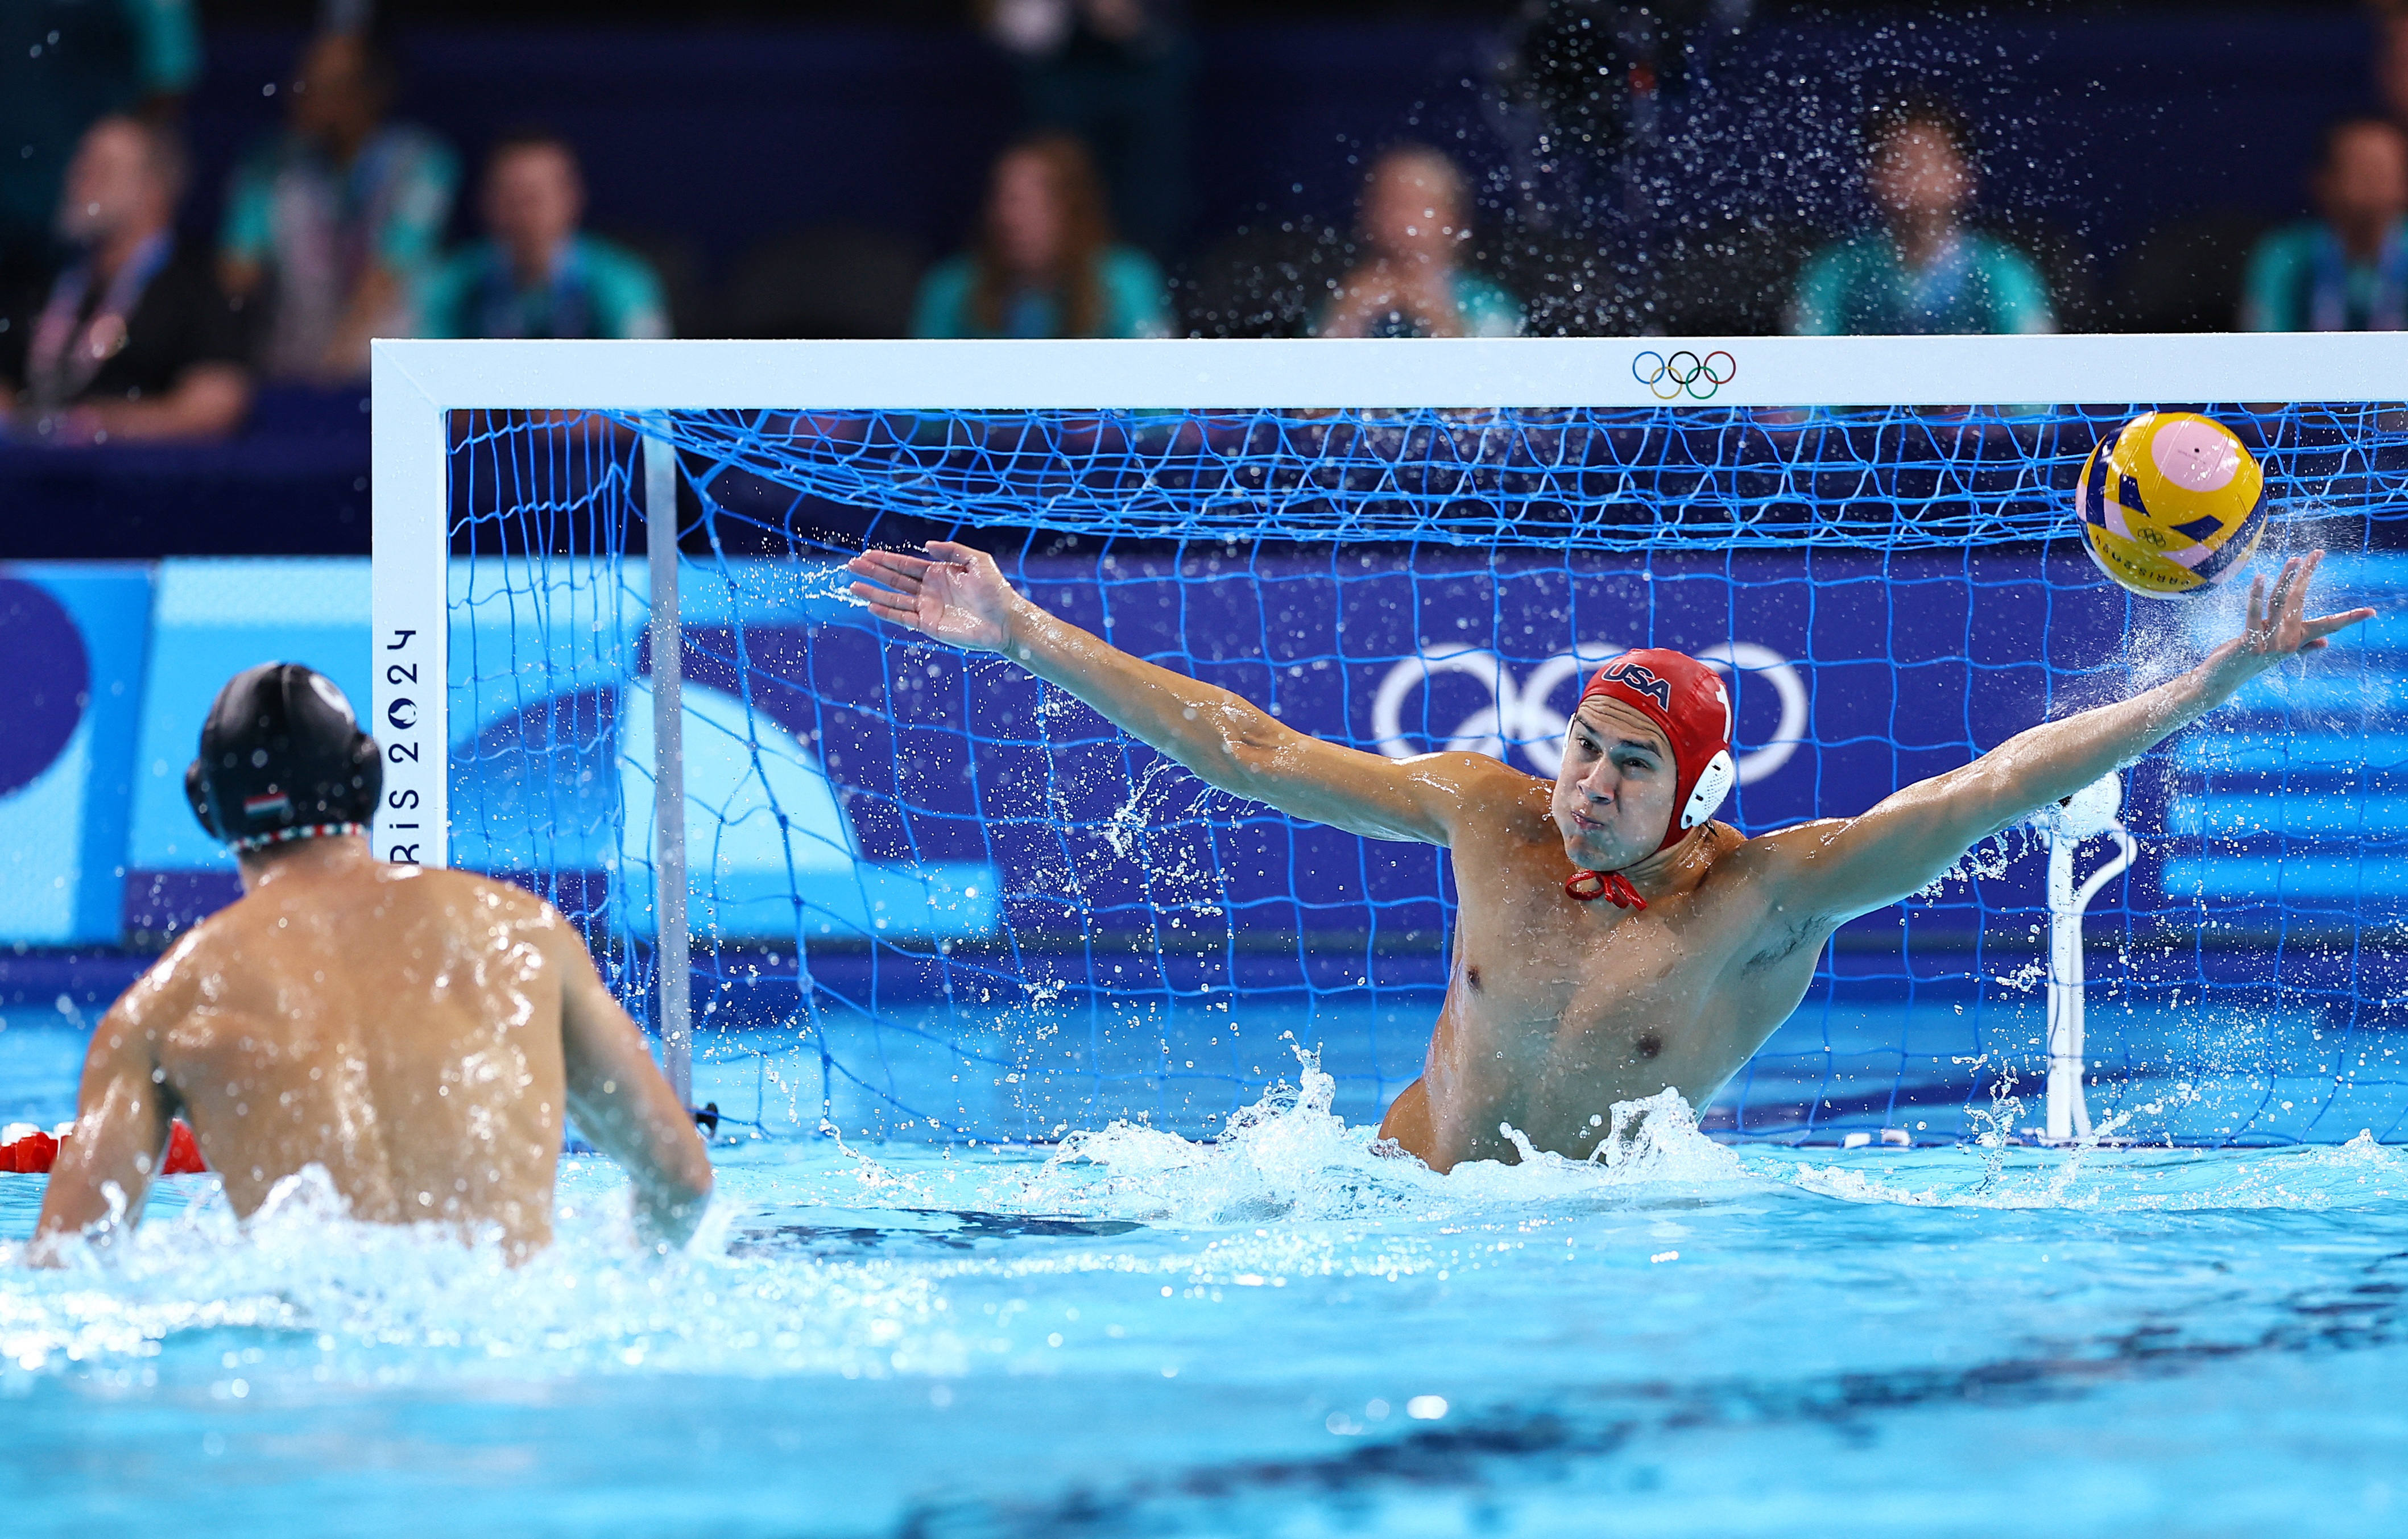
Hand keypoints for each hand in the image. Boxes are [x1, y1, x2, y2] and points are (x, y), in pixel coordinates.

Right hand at [846, 540, 1021, 651]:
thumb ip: (952, 550)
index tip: (866, 554)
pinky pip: (903, 618)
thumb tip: (925, 545)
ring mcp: (928, 608)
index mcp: (938, 572)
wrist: (1006, 620)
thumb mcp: (978, 561)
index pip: (906, 565)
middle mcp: (929, 590)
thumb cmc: (996, 590)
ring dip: (873, 593)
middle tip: (851, 565)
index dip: (886, 560)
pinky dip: (887, 612)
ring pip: (893, 599)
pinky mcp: (929, 626)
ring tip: (852, 587)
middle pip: (894, 579)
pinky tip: (871, 605)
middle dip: (873, 572)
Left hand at [2199, 550, 2375, 698]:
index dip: (2349, 619)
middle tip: (2317, 553)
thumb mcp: (2276, 651)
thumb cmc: (2249, 661)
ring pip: (2279, 603)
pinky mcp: (2249, 644)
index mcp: (2297, 642)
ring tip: (2295, 558)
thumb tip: (2325, 642)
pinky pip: (2254, 614)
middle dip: (2308, 575)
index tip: (2370, 612)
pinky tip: (2260, 577)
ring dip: (2286, 577)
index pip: (2327, 626)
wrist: (2222, 680)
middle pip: (2300, 602)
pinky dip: (2256, 595)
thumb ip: (2300, 645)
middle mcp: (2287, 643)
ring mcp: (2269, 645)